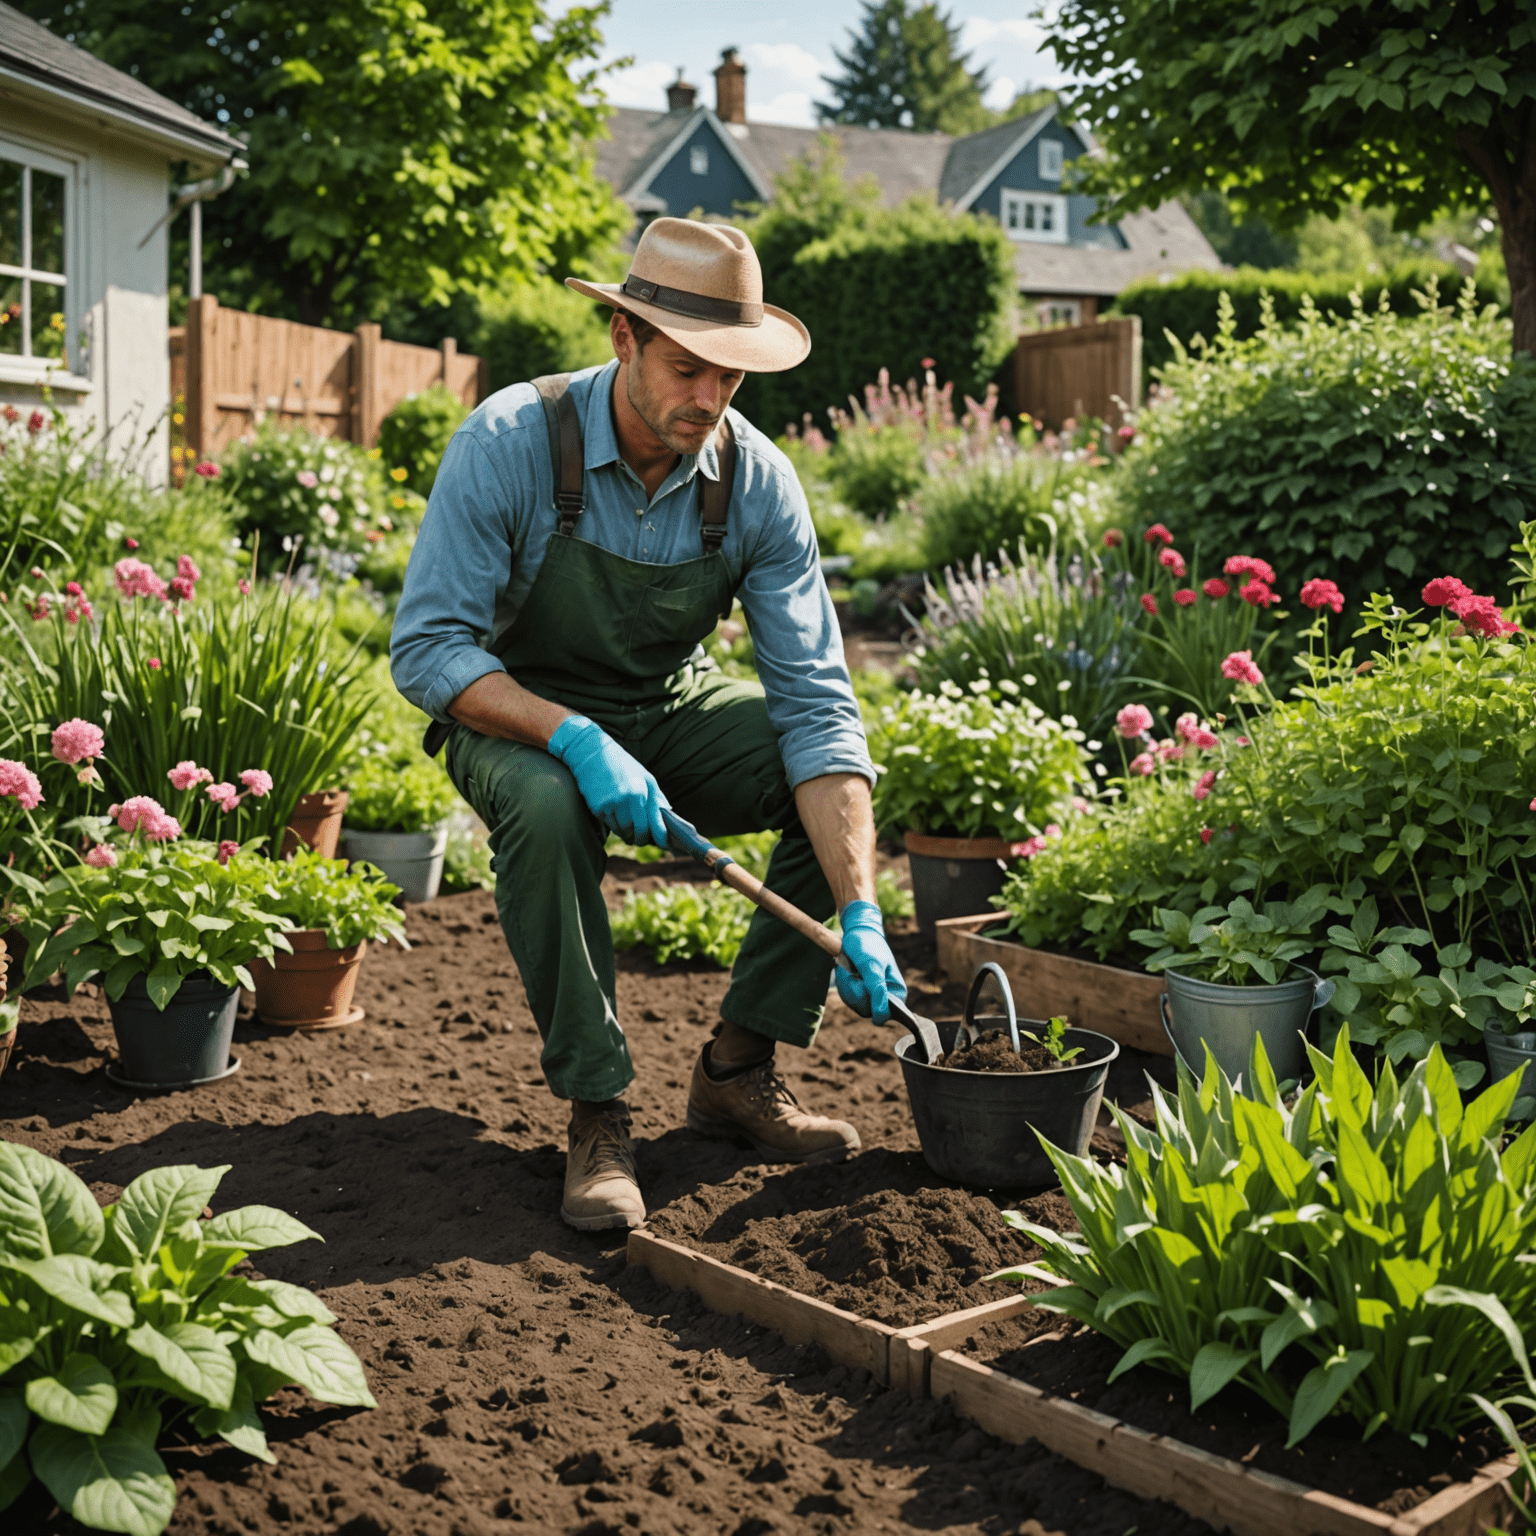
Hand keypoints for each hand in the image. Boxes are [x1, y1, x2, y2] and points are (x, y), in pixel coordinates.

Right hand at [547, 716, 669, 847]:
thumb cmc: (621, 764)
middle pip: (638, 832)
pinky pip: (609, 825)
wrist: (590, 752)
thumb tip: (666, 817)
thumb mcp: (644, 775)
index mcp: (642, 790)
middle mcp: (628, 799)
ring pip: (622, 831)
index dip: (660, 838)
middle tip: (641, 839)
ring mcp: (611, 804)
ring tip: (627, 824)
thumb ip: (655, 797)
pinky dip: (613, 824)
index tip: (664, 845)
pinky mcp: (596, 807)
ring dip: (626, 832)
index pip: (653, 824)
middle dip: (641, 839)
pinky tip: (613, 812)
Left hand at [834, 900, 906, 1024]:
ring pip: (853, 1002)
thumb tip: (881, 1018)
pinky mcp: (861, 992)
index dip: (867, 999)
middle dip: (853, 988)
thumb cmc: (867, 945)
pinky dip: (844, 982)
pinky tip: (849, 971)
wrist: (857, 932)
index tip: (863, 979)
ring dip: (847, 983)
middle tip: (855, 970)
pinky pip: (847, 996)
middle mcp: (887, 997)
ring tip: (852, 968)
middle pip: (864, 1009)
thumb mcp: (871, 965)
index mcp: (897, 992)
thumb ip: (876, 989)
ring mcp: (872, 995)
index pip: (881, 1013)